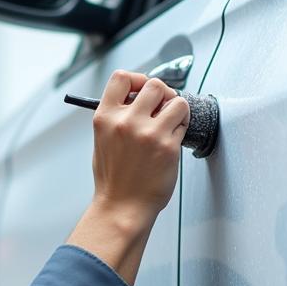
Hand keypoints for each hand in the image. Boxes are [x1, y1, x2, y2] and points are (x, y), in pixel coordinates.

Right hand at [91, 71, 188, 220]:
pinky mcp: (168, 147)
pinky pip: (183, 123)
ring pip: (177, 101)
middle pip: (154, 84)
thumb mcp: (103, 140)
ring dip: (177, 109)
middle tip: (163, 106)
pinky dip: (182, 127)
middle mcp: (126, 122)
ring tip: (171, 123)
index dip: (138, 79)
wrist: (122, 207)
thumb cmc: (113, 179)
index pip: (122, 78)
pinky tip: (173, 138)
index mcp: (106, 118)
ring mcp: (148, 133)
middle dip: (163, 94)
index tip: (143, 88)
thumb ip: (117, 117)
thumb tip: (136, 99)